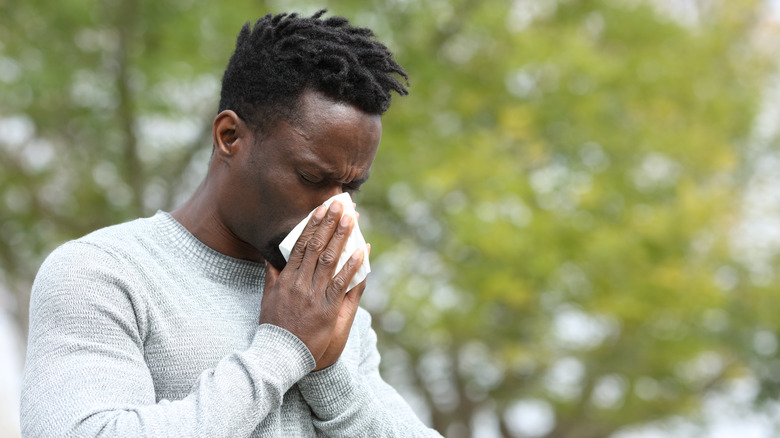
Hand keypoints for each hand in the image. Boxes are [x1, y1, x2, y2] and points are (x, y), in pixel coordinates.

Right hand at [259, 200, 366, 369]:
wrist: (279, 354)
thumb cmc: (274, 328)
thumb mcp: (267, 299)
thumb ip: (271, 277)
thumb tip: (270, 259)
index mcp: (286, 278)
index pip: (301, 245)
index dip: (313, 225)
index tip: (322, 209)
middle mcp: (300, 283)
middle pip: (317, 246)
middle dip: (330, 223)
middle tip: (341, 204)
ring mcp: (314, 295)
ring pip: (329, 259)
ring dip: (342, 237)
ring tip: (352, 219)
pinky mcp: (327, 309)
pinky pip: (341, 283)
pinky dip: (351, 266)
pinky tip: (361, 250)